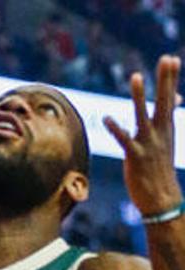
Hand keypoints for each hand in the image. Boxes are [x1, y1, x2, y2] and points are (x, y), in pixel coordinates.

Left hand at [104, 55, 182, 214]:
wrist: (161, 198)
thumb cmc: (159, 167)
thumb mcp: (165, 140)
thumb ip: (165, 119)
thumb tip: (174, 98)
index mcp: (166, 128)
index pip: (169, 98)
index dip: (170, 78)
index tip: (172, 58)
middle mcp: (160, 132)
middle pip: (162, 101)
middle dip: (164, 80)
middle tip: (166, 58)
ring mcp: (148, 143)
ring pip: (142, 115)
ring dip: (138, 96)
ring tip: (135, 77)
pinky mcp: (135, 156)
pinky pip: (124, 140)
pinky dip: (116, 129)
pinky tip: (107, 118)